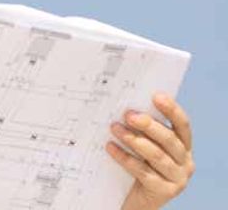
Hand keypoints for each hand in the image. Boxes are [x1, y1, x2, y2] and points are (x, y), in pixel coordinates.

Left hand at [106, 93, 194, 209]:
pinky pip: (143, 172)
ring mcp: (177, 178)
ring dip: (134, 140)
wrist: (137, 198)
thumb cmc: (140, 164)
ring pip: (156, 156)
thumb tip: (124, 106)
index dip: (171, 109)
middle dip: (148, 125)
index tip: (156, 96)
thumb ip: (142, 129)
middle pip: (169, 139)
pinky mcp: (163, 192)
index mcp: (183, 146)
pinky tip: (111, 147)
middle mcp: (185, 161)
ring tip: (115, 128)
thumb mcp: (145, 146)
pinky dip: (125, 158)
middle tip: (128, 114)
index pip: (182, 124)